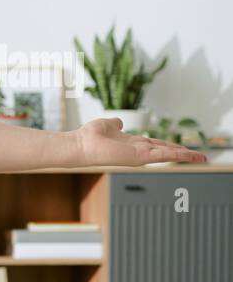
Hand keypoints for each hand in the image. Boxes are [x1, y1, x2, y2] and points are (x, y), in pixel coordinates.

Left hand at [74, 117, 208, 166]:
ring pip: (168, 154)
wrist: (80, 145)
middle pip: (166, 151)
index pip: (156, 145)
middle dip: (183, 154)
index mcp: (133, 143)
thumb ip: (116, 124)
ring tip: (202, 158)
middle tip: (200, 157)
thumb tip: (119, 123)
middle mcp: (138, 150)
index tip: (183, 148)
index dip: (170, 146)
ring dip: (186, 156)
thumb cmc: (89, 136)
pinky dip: (177, 155)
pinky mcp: (139, 157)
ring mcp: (140, 155)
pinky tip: (189, 155)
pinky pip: (163, 155)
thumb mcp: (108, 125)